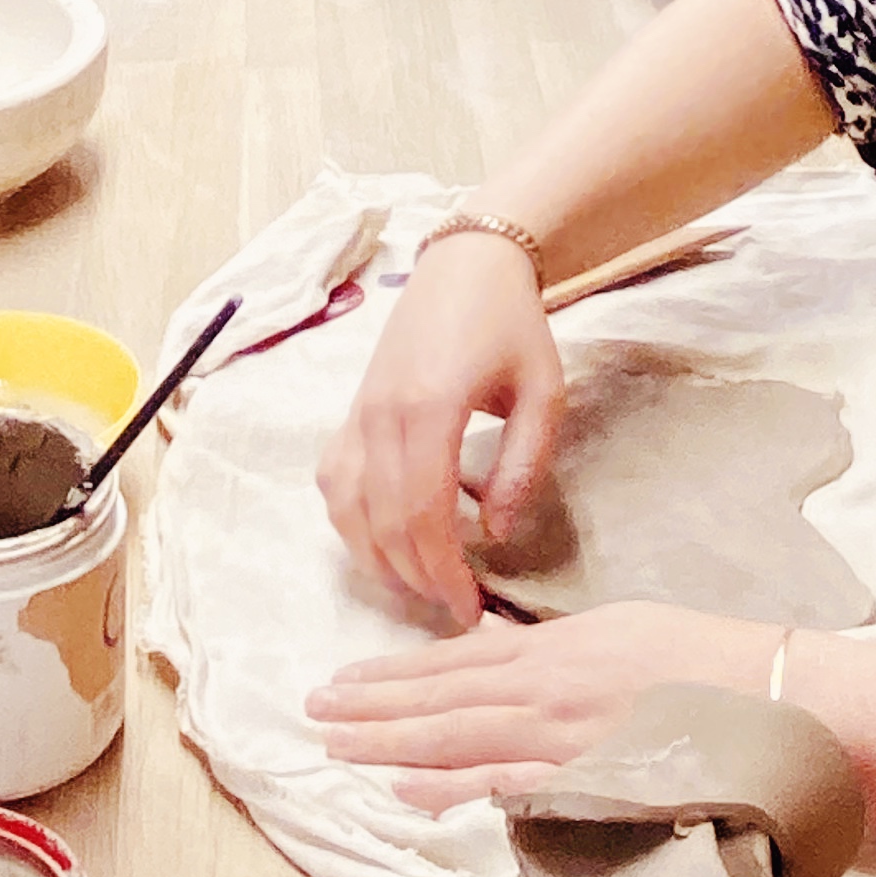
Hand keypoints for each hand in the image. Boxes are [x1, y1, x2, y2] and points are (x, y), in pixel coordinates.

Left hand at [308, 605, 765, 807]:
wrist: (773, 695)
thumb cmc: (707, 661)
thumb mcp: (621, 631)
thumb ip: (559, 647)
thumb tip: (508, 650)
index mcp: (554, 647)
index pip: (454, 660)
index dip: (393, 675)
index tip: (343, 681)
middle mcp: (546, 686)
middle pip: (439, 698)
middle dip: (370, 706)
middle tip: (312, 711)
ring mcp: (563, 734)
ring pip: (456, 737)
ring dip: (389, 742)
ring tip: (334, 743)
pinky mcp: (587, 777)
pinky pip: (505, 785)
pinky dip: (451, 787)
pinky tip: (406, 790)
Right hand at [317, 230, 563, 623]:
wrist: (465, 266)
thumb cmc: (511, 325)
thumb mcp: (542, 392)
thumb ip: (521, 466)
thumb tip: (494, 532)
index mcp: (428, 408)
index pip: (423, 514)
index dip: (442, 571)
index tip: (470, 609)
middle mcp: (379, 415)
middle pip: (383, 523)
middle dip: (417, 579)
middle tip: (455, 610)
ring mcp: (356, 413)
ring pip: (347, 510)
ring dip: (379, 560)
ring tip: (420, 586)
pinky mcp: (349, 412)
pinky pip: (333, 482)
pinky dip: (350, 522)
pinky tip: (381, 541)